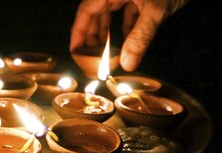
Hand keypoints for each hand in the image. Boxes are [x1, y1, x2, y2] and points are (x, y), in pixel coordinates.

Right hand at [70, 0, 188, 70]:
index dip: (78, 32)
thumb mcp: (154, 11)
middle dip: (92, 36)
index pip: (85, 12)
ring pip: (109, 13)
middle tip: (90, 57)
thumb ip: (139, 38)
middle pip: (95, 14)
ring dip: (107, 33)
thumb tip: (127, 64)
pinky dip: (125, 27)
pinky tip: (127, 41)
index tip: (75, 50)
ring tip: (105, 53)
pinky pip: (125, 13)